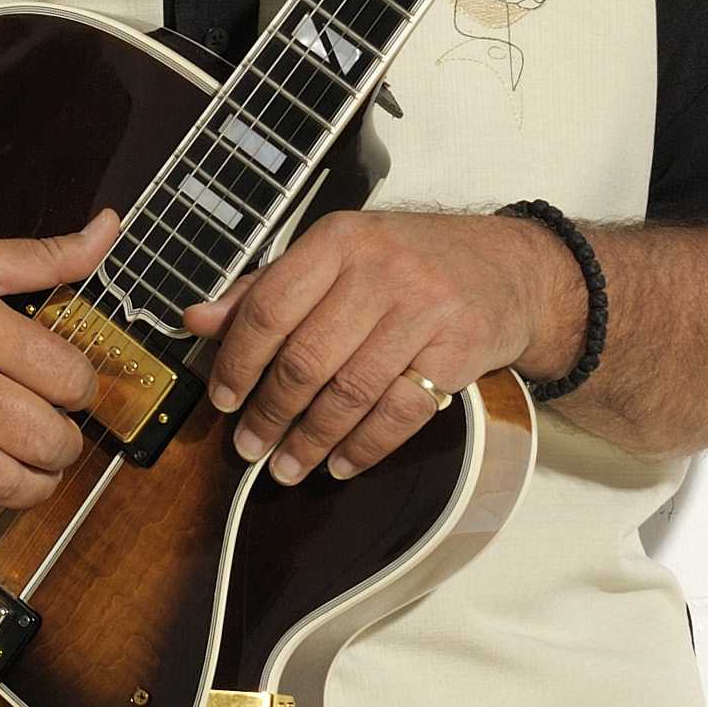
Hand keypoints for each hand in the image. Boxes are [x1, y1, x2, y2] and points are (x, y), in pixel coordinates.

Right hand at [0, 212, 118, 525]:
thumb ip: (42, 255)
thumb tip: (110, 229)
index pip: (68, 376)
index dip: (82, 388)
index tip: (67, 387)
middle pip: (48, 438)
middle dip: (65, 442)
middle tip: (54, 432)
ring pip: (8, 483)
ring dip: (34, 483)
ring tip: (30, 466)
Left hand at [185, 209, 569, 486]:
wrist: (511, 268)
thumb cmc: (412, 263)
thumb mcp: (338, 256)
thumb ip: (266, 288)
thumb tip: (197, 320)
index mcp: (340, 240)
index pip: (270, 307)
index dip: (238, 361)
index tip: (222, 397)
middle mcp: (381, 270)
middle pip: (306, 358)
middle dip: (270, 413)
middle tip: (249, 446)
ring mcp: (425, 310)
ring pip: (349, 392)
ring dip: (311, 440)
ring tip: (286, 466)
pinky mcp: (460, 351)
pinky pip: (399, 413)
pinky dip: (364, 448)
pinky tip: (340, 464)